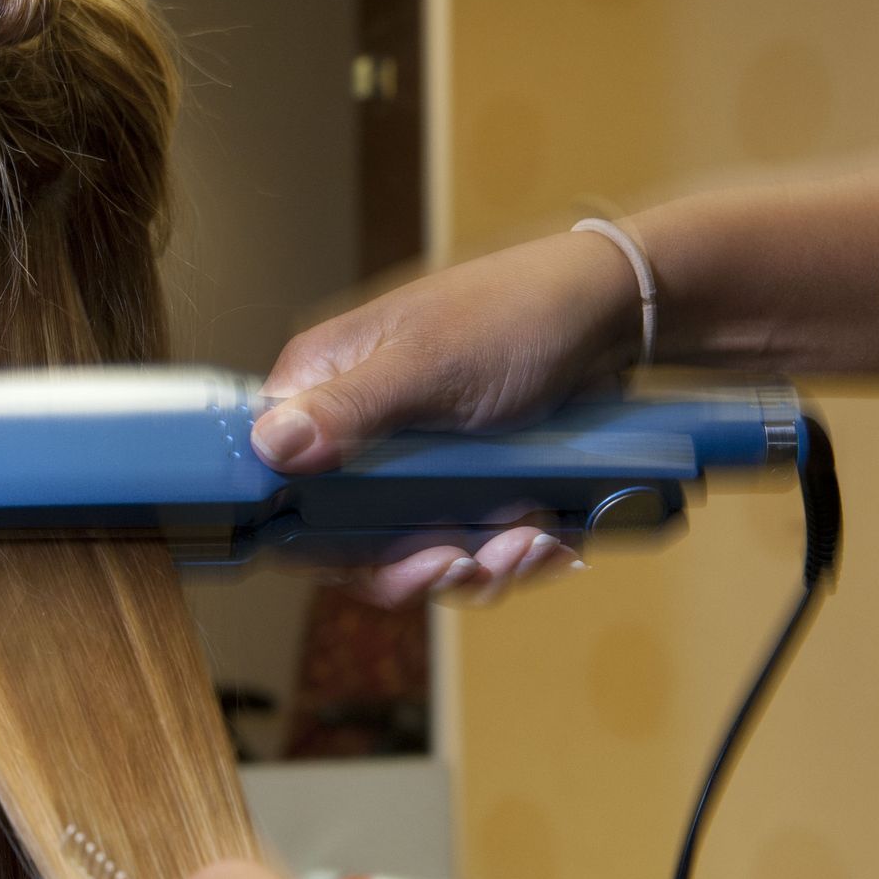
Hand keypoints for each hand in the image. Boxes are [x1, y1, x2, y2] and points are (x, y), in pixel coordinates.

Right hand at [253, 230, 639, 606]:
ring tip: (533, 539)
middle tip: (468, 562)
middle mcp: (356, 434)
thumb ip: (349, 409)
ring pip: (415, 553)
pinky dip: (510, 555)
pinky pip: (470, 548)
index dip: (318, 540)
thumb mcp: (429, 365)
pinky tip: (549, 537)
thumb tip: (268, 445)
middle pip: (348, 539)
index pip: (281, 486)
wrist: (611, 315)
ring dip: (479, 564)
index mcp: (323, 390)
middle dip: (414, 565)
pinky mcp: (464, 489)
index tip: (377, 559)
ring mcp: (411, 467)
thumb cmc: (513, 313)